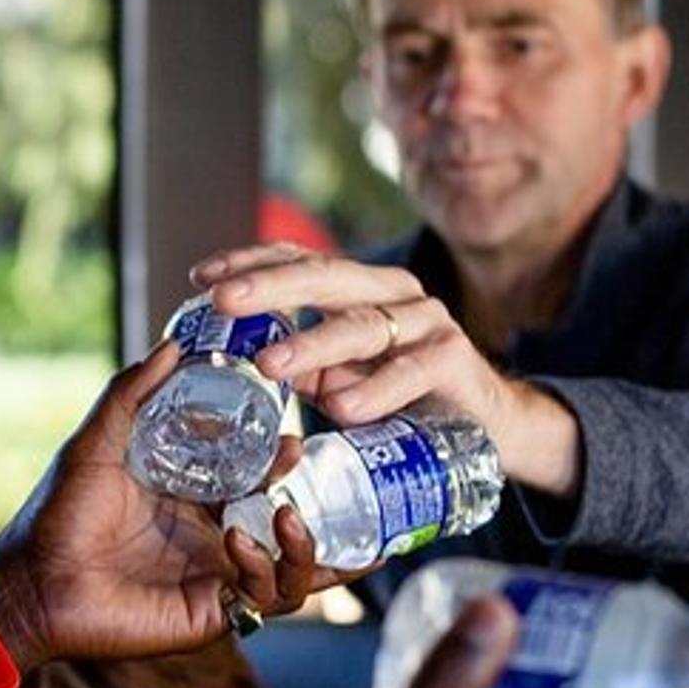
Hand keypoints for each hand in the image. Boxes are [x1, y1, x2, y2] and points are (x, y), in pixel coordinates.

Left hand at [0, 343, 353, 666]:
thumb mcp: (97, 443)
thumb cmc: (58, 517)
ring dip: (301, 542)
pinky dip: (268, 570)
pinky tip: (241, 544)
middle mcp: (211, 542)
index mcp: (192, 503)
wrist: (33, 582)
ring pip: (292, 569)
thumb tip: (173, 344)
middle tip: (296, 462)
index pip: (254, 481)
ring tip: (285, 514)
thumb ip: (131, 393)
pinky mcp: (215, 614)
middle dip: (305, 497)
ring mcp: (217, 580)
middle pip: (283, 522)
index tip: (290, 436)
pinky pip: (268, 599)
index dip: (279, 461)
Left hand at [190, 244, 581, 497]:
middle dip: (270, 287)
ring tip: (270, 364)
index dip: (251, 264)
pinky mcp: (454, 358)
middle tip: (222, 301)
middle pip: (327, 278)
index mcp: (362, 289)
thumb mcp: (342, 379)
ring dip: (313, 344)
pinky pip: (412, 370)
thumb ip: (302, 367)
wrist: (487, 426)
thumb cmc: (406, 398)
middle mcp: (394, 294)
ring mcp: (427, 322)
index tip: (201, 277)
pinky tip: (342, 408)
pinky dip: (376, 390)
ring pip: (364, 325)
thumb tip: (242, 362)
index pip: (301, 262)